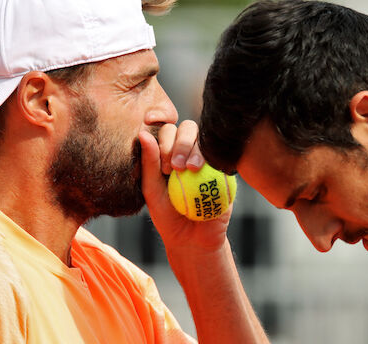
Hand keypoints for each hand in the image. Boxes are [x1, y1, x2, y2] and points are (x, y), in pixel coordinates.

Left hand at [138, 120, 231, 251]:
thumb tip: (143, 133)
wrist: (194, 239)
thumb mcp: (151, 190)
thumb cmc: (167, 215)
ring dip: (195, 150)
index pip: (167, 130)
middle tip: (175, 167)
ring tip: (190, 169)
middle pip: (188, 128)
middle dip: (180, 143)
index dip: (165, 140)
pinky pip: (222, 156)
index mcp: (170, 151)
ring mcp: (209, 159)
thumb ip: (148, 163)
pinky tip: (205, 172)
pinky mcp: (225, 170)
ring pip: (205, 138)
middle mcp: (190, 151)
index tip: (163, 166)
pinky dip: (213, 159)